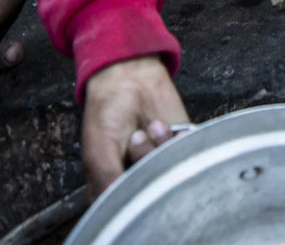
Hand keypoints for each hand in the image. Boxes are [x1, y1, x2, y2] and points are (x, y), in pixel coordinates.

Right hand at [81, 56, 187, 197]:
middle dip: (145, 164)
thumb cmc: (108, 113)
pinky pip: (185, 153)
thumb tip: (120, 207)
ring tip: (147, 127)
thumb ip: (108, 182)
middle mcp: (138, 178)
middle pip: (151, 190)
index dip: (129, 194)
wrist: (131, 76)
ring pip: (169, 171)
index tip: (127, 172)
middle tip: (135, 138)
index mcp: (112, 187)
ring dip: (158, 147)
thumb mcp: (99, 151)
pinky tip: (159, 124)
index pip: (124, 209)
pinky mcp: (179, 145)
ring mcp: (160, 161)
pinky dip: (173, 141)